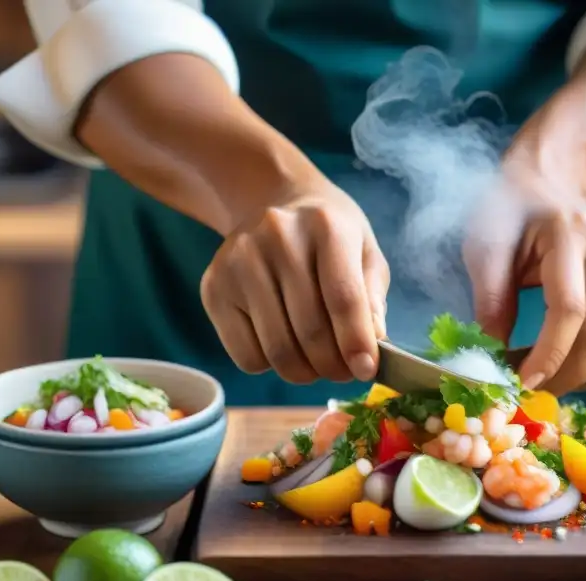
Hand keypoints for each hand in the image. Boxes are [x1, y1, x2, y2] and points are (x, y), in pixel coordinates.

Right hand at [200, 178, 389, 383]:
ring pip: (277, 350)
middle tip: (343, 372)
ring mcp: (239, 262)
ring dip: (304, 372)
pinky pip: (246, 355)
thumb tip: (372, 345)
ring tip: (317, 363)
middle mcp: (278, 238)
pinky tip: (282, 344)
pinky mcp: (213, 287)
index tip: (367, 371)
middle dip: (333, 366)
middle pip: (309, 330)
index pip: (343, 297)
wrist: (273, 203)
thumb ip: (372, 299)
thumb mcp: (365, 254)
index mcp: (326, 226)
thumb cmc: (329, 237)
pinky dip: (270, 366)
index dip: (357, 343)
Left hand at [464, 159, 585, 394]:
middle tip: (529, 392)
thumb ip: (490, 299)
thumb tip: (495, 358)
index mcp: (570, 233)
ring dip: (582, 375)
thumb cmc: (507, 211)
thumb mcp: (484, 244)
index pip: (570, 310)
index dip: (548, 356)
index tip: (521, 382)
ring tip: (545, 380)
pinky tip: (564, 364)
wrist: (545, 179)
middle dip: (565, 375)